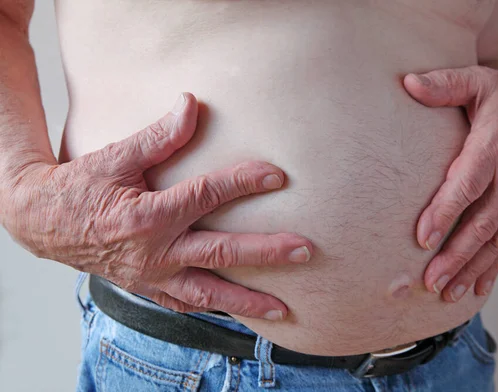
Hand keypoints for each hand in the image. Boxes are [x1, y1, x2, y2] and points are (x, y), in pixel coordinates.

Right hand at [1, 93, 311, 319]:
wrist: (42, 224)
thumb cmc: (79, 187)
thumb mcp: (116, 157)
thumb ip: (159, 136)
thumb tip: (192, 104)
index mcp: (148, 217)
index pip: (207, 196)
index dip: (243, 183)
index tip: (277, 176)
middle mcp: (154, 253)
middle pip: (221, 253)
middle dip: (267, 252)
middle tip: (305, 250)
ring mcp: (152, 277)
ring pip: (208, 294)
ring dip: (247, 302)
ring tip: (282, 309)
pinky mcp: (148, 288)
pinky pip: (186, 305)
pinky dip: (214, 310)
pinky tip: (240, 314)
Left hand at [403, 66, 497, 301]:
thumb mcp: (478, 81)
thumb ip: (444, 84)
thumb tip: (407, 82)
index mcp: (495, 146)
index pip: (468, 185)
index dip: (445, 212)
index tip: (422, 238)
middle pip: (483, 222)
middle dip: (456, 255)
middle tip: (431, 281)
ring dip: (474, 267)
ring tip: (449, 292)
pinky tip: (479, 285)